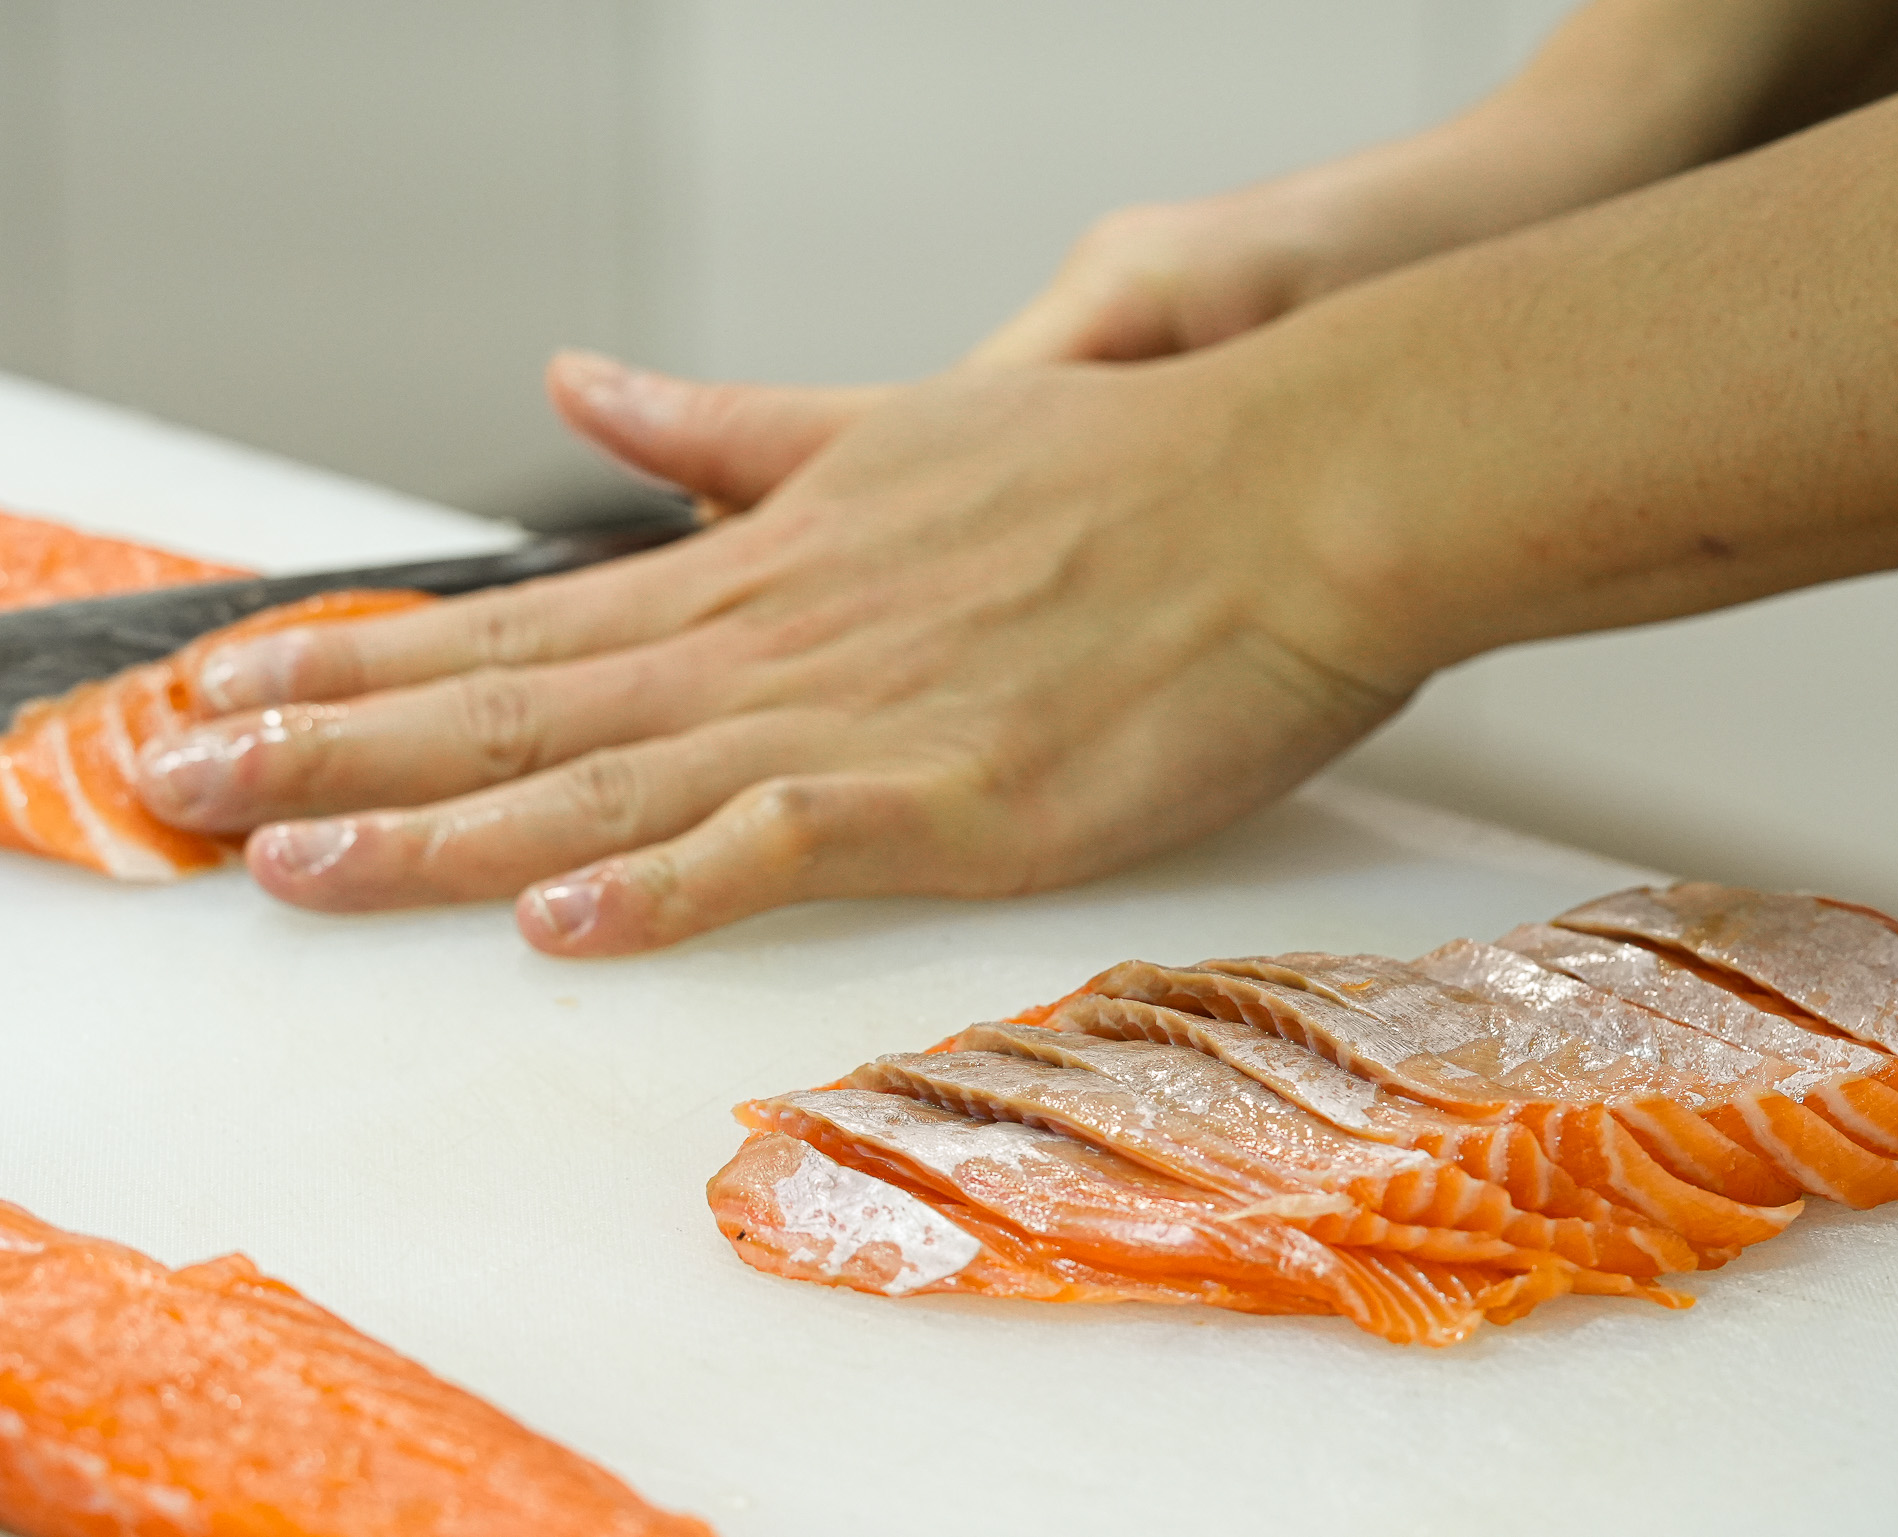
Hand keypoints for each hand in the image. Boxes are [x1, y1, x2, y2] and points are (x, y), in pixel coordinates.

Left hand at [137, 352, 1406, 954]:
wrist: (1295, 485)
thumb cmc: (1120, 469)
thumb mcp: (892, 427)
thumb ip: (727, 433)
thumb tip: (586, 389)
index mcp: (760, 566)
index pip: (521, 623)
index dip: (365, 662)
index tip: (237, 692)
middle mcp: (774, 638)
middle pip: (521, 704)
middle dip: (339, 749)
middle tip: (185, 791)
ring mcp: (858, 714)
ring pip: (612, 779)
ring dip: (444, 826)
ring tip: (295, 865)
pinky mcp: (960, 793)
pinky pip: (786, 842)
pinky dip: (674, 880)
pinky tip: (564, 922)